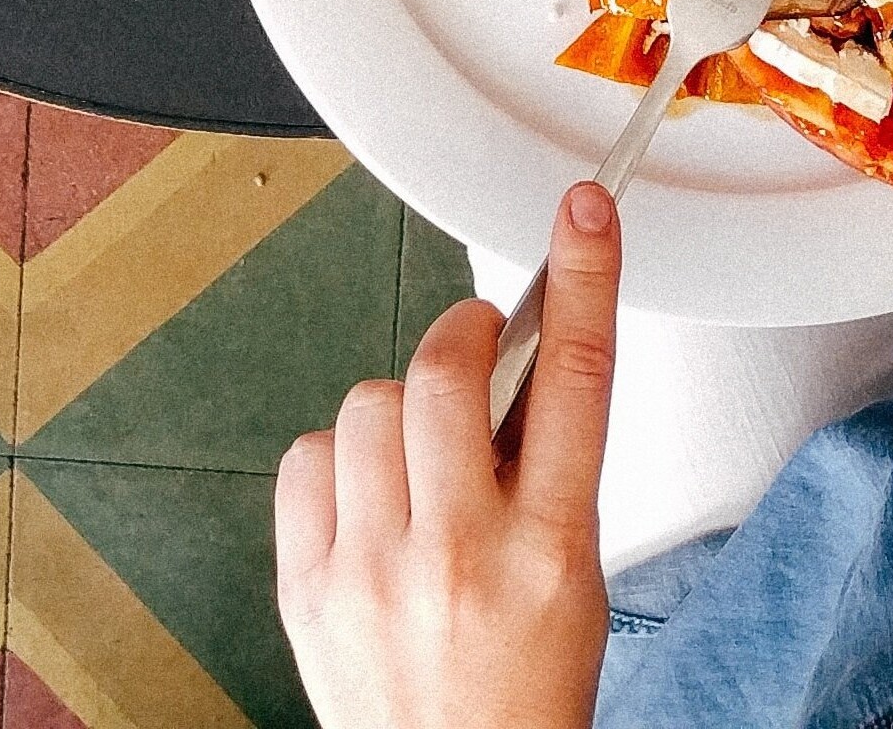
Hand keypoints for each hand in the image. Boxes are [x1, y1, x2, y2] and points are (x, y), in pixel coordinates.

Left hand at [276, 185, 616, 728]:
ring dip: (400, 410)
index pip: (576, 381)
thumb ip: (548, 469)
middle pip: (446, 369)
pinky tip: (370, 500)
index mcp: (550, 553)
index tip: (582, 212)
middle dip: (461, 338)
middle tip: (474, 350)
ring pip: (369, 402)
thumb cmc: (522, 692)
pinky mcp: (310, 587)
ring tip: (423, 460)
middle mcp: (461, 556)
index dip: (583, 279)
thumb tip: (519, 357)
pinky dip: (340, 461)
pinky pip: (309, 457)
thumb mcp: (574, 581)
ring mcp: (376, 571)